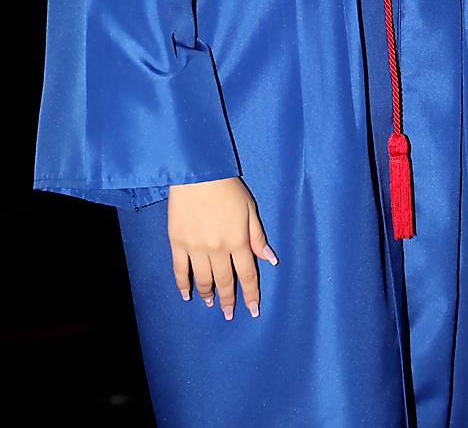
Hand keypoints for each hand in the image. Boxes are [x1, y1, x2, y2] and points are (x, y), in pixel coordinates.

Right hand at [168, 177, 277, 319]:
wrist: (198, 174)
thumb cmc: (228, 188)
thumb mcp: (250, 210)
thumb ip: (257, 236)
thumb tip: (270, 259)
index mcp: (238, 240)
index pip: (246, 274)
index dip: (250, 294)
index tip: (253, 309)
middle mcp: (217, 248)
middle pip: (225, 281)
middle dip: (229, 299)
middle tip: (229, 314)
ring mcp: (195, 247)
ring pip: (203, 279)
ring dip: (208, 294)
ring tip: (211, 304)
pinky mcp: (177, 243)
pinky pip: (180, 270)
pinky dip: (183, 284)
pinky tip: (187, 294)